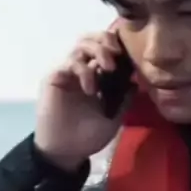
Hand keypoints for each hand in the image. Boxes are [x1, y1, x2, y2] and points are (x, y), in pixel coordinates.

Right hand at [34, 31, 130, 171]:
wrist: (67, 152)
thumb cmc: (89, 135)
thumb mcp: (115, 115)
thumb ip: (125, 97)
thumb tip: (136, 80)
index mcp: (98, 74)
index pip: (106, 48)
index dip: (117, 45)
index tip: (130, 55)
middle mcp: (83, 68)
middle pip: (93, 38)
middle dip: (107, 40)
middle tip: (117, 54)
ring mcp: (68, 71)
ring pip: (81, 45)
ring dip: (98, 50)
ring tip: (108, 67)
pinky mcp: (55, 77)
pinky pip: (70, 63)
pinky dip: (83, 71)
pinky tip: (90, 88)